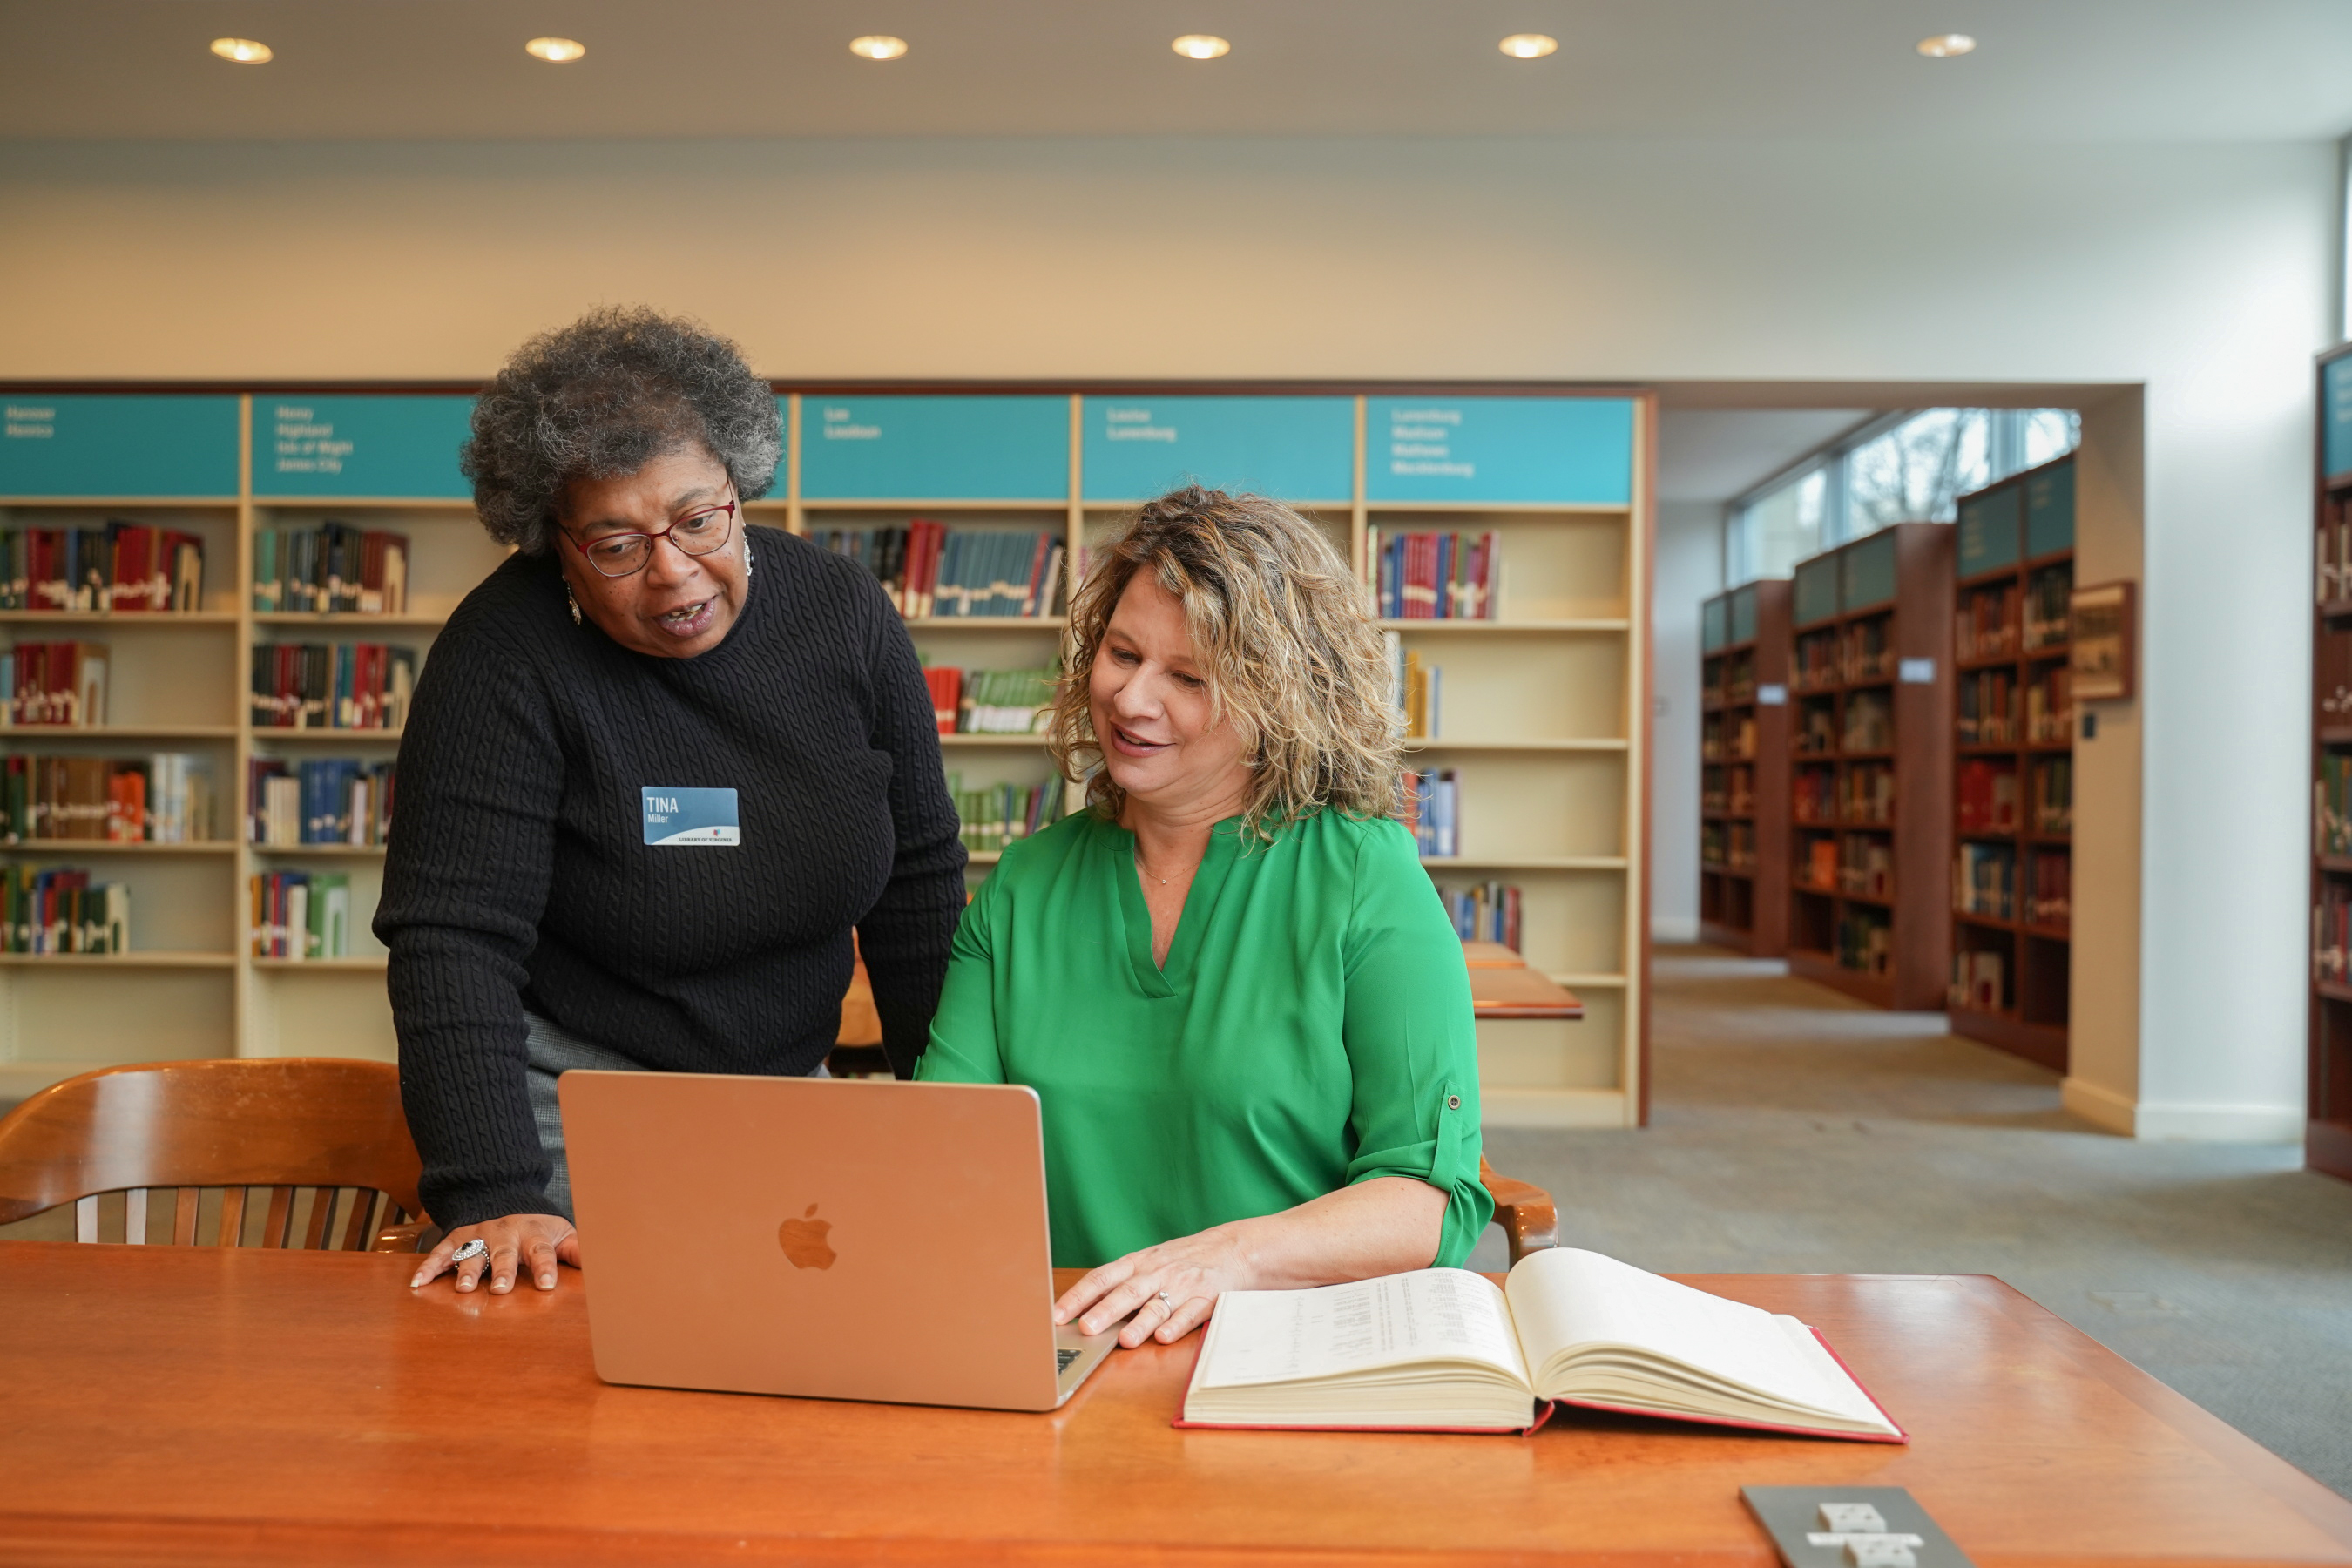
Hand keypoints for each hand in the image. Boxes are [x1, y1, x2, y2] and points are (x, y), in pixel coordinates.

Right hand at [410, 1213, 579, 1294]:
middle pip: (504, 1253)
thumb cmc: (538, 1230)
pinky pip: (441, 1252)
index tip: (547, 1286)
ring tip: (465, 1289)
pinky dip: (430, 1267)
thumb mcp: (562, 1235)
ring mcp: (478, 1235)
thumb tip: (604, 1268)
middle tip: (501, 1289)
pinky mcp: (456, 1238)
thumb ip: (577, 1251)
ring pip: (472, 1253)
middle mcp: (504, 1233)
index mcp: (533, 1234)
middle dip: (503, 1270)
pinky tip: (418, 1283)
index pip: (541, 1251)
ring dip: (467, 1270)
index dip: (545, 1267)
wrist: (503, 1198)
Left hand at [1053, 1221, 1253, 1348]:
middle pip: (1127, 1292)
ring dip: (1140, 1324)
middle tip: (1085, 1328)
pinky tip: (1164, 1337)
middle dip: (1105, 1310)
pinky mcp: (1206, 1300)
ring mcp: (1182, 1286)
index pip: (1102, 1277)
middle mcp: (1157, 1273)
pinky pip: (1190, 1314)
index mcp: (1138, 1263)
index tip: (1057, 1315)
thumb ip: (1120, 1283)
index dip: (1078, 1296)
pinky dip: (1177, 1326)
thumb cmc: (1183, 1260)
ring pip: (1157, 1306)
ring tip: (1125, 1340)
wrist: (1234, 1250)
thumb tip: (1081, 1310)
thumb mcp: (1149, 1263)